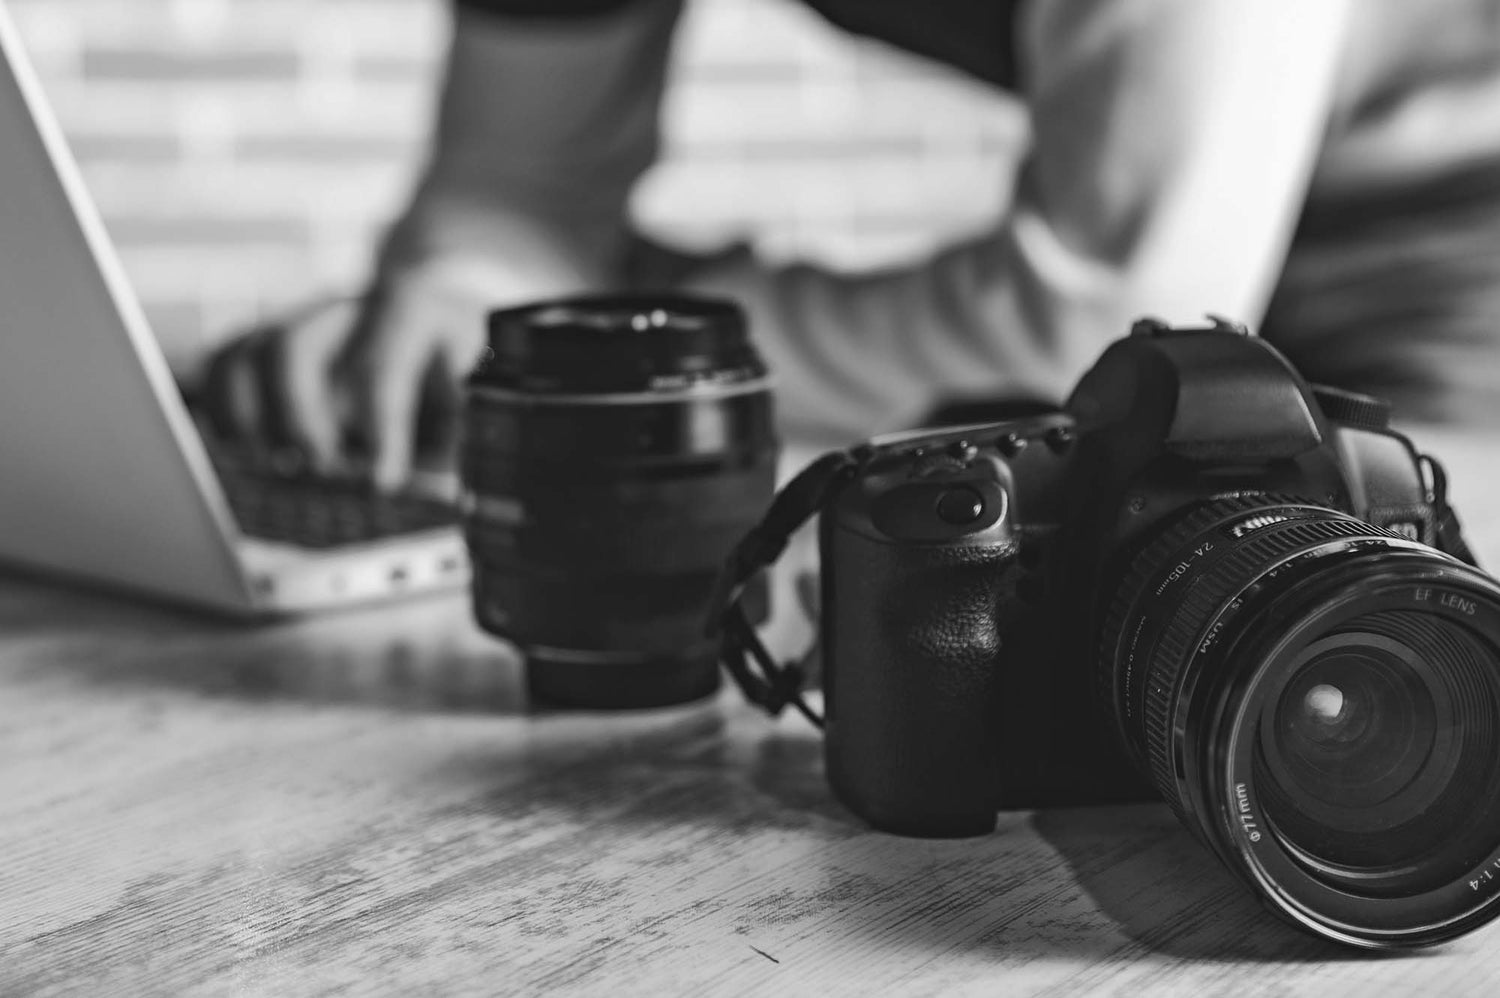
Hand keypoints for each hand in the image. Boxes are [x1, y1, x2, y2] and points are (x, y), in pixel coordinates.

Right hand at [198, 255, 574, 488]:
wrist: (443, 319)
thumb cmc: (459, 366)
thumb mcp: (482, 393)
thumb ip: (469, 435)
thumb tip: (450, 493)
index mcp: (410, 310)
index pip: (381, 364)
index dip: (378, 429)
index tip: (381, 484)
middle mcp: (348, 308)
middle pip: (292, 347)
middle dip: (298, 419)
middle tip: (322, 474)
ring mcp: (304, 320)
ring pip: (248, 352)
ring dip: (250, 417)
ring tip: (277, 468)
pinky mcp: (273, 341)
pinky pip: (226, 362)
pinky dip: (223, 408)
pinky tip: (242, 451)